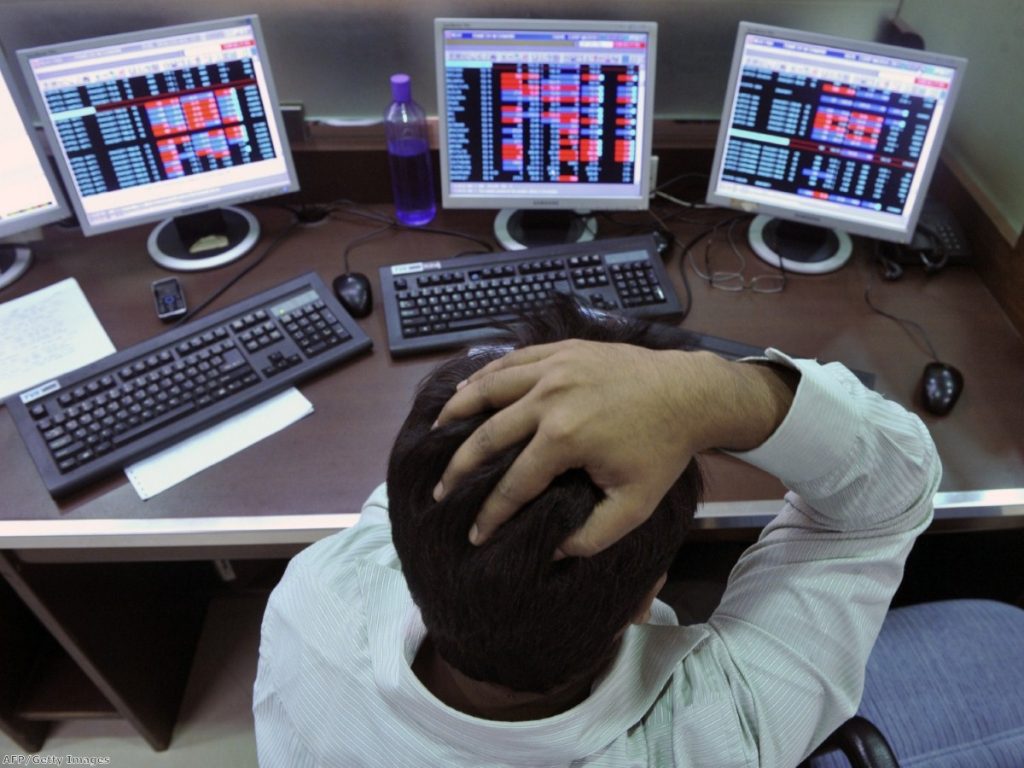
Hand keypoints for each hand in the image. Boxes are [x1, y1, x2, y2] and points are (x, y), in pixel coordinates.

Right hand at [432, 340, 733, 555]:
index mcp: (564, 437)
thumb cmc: (662, 450)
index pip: (513, 484)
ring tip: (435, 432)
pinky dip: (482, 376)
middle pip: (487, 436)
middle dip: (459, 470)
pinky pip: (509, 361)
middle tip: (442, 492)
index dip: (489, 514)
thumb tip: (553, 552)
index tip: (474, 535)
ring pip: (488, 388)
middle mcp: (549, 398)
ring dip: (458, 413)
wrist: (687, 393)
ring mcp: (552, 368)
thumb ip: (592, 535)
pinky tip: (467, 391)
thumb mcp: (635, 505)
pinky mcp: (560, 350)